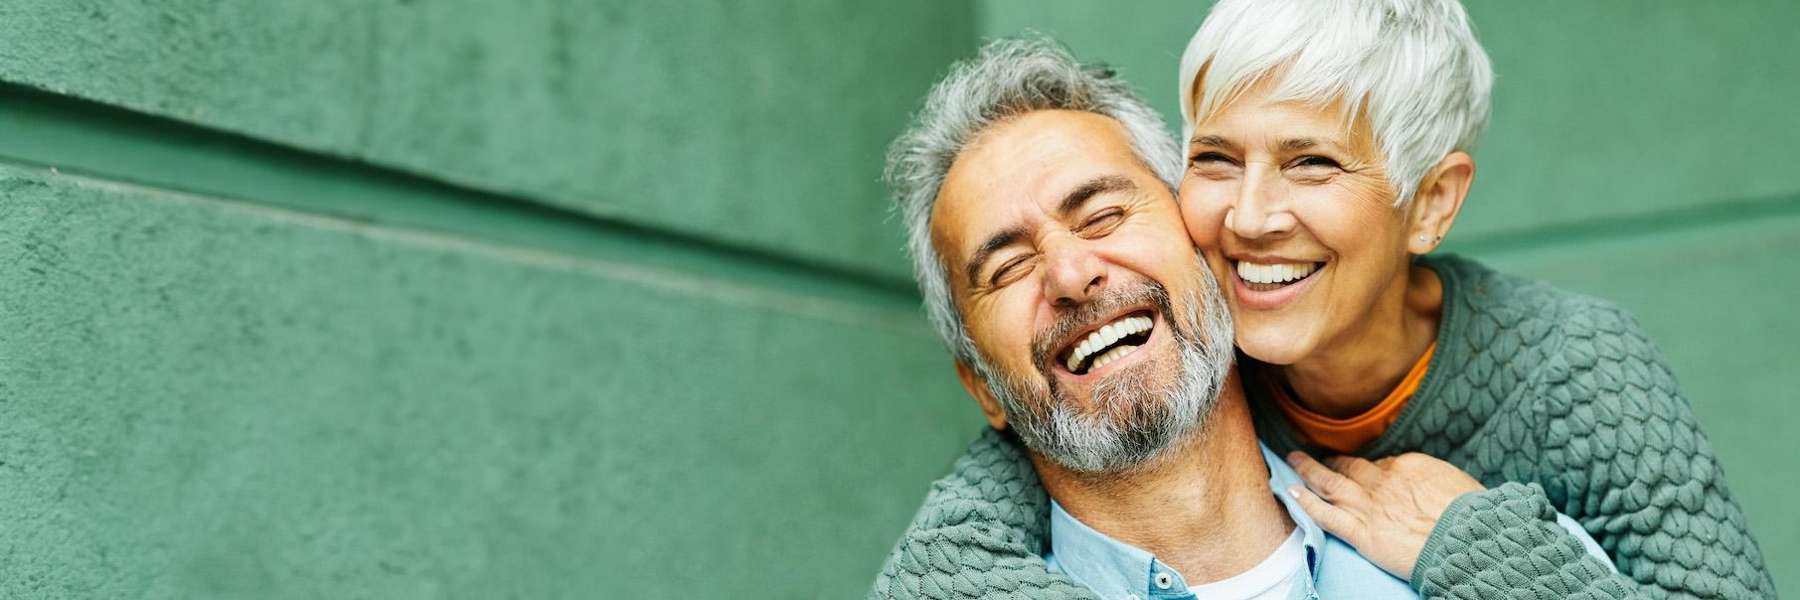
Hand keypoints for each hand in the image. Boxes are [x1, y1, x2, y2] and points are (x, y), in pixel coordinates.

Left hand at [1284, 451, 1484, 579]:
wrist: (1470, 538)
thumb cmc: (1474, 515)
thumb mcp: (1458, 484)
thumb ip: (1435, 481)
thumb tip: (1430, 485)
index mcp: (1408, 466)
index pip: (1381, 463)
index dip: (1368, 467)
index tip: (1362, 469)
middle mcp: (1383, 482)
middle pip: (1350, 467)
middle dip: (1331, 461)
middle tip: (1315, 455)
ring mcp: (1370, 506)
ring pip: (1330, 483)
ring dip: (1308, 470)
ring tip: (1293, 461)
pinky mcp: (1362, 533)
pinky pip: (1327, 515)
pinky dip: (1306, 504)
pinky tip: (1291, 493)